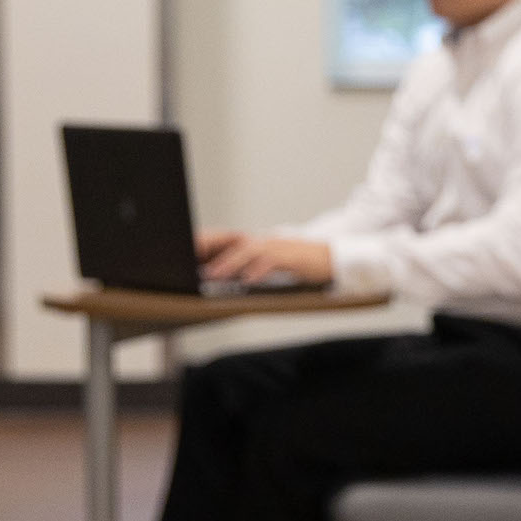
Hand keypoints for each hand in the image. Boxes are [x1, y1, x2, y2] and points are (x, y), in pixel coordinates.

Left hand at [197, 232, 334, 285]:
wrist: (333, 258)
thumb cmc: (300, 263)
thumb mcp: (272, 263)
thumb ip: (251, 266)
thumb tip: (228, 275)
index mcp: (257, 243)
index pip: (226, 240)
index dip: (206, 244)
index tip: (187, 253)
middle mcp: (263, 241)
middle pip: (232, 241)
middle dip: (211, 249)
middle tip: (193, 261)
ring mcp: (277, 247)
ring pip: (248, 251)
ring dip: (230, 263)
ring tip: (215, 275)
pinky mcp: (291, 257)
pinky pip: (271, 262)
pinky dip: (258, 270)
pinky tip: (248, 280)